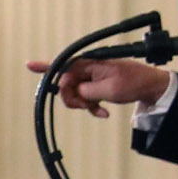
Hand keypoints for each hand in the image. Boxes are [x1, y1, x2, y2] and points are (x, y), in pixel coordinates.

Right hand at [30, 52, 169, 117]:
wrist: (148, 88)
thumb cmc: (132, 83)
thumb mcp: (109, 89)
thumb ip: (86, 90)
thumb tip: (70, 90)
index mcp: (90, 64)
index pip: (63, 65)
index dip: (45, 67)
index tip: (29, 65)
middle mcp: (88, 70)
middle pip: (66, 86)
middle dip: (73, 99)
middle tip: (87, 105)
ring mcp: (91, 80)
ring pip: (74, 96)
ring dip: (83, 106)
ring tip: (99, 109)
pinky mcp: (95, 88)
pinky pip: (85, 100)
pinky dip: (91, 109)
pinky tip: (103, 114)